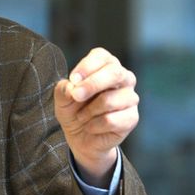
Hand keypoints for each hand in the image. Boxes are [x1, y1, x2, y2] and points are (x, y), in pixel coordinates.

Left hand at [54, 47, 139, 186]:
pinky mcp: (131, 118)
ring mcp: (130, 98)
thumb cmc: (74, 111)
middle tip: (76, 96)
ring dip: (89, 111)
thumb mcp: (62, 99)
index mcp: (106, 65)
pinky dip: (94, 125)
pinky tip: (91, 127)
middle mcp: (123, 78)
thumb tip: (71, 87)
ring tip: (81, 116)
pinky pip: (111, 120)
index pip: (101, 56)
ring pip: (110, 100)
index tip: (73, 79)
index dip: (87, 66)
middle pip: (114, 73)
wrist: (81, 138)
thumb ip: (63, 90)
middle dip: (92, 84)